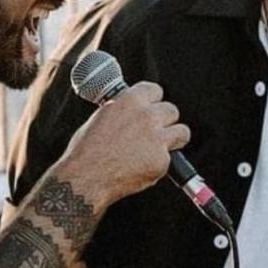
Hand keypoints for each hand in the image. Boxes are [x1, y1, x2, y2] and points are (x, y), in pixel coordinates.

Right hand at [63, 81, 190, 205]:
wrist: (86, 178)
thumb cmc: (86, 151)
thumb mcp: (100, 118)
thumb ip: (120, 110)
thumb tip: (129, 111)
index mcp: (130, 101)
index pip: (155, 90)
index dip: (153, 101)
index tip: (151, 107)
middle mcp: (147, 116)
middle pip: (171, 110)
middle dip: (165, 120)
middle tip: (155, 131)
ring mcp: (157, 138)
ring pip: (182, 132)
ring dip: (174, 138)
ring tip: (159, 147)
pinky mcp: (162, 160)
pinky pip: (170, 159)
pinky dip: (159, 164)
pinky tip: (142, 168)